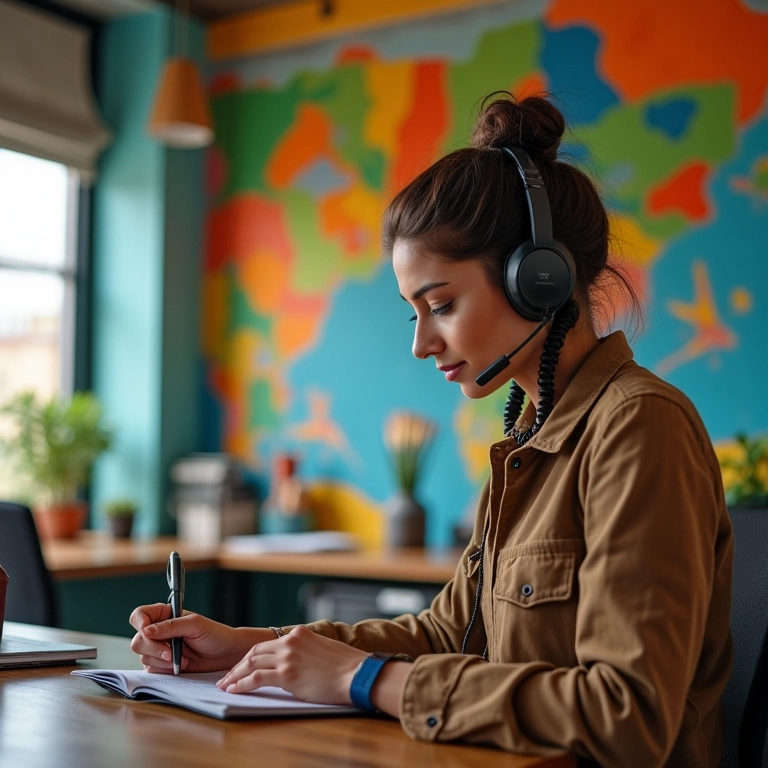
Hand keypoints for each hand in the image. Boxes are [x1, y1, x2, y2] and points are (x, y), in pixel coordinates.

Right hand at [129, 603, 272, 673]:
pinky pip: (151, 670)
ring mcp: (159, 649)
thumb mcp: (195, 625)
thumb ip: (170, 626)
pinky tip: (180, 666)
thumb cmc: (215, 634)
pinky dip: (164, 669)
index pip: (140, 615)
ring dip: (162, 660)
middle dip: (153, 648)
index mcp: (165, 615)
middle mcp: (159, 632)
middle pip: (138, 640)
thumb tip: (147, 630)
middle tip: (170, 653)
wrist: (226, 654)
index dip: (139, 622)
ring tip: (182, 659)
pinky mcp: (162, 665)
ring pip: (144, 657)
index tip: (147, 631)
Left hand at [215, 625, 366, 704]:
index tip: (241, 666)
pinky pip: (257, 678)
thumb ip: (304, 651)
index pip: (266, 644)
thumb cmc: (345, 666)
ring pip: (251, 663)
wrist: (357, 674)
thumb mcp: (321, 649)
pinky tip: (235, 690)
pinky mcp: (287, 674)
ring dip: (235, 675)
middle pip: (254, 652)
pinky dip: (242, 684)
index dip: (250, 656)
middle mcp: (290, 641)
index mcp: (299, 633)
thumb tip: (293, 664)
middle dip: (238, 666)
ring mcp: (288, 656)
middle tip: (227, 677)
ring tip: (226, 685)